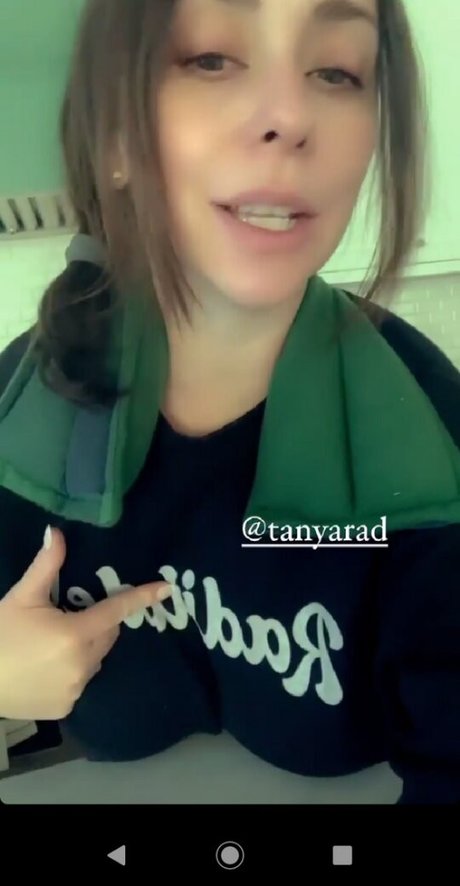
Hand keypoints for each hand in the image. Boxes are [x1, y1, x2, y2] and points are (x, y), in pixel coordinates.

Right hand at [0, 527, 171, 719]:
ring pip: (95, 659)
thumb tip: (57, 532)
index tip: (166, 588)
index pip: (117, 610)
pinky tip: (45, 667)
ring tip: (49, 644)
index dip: (142, 597)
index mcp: (75, 634)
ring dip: (84, 648)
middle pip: (107, 635)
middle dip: (96, 623)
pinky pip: (81, 681)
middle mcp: (83, 663)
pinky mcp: (66, 707)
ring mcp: (76, 689)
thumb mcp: (22, 597)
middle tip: (67, 617)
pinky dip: (71, 672)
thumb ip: (46, 566)